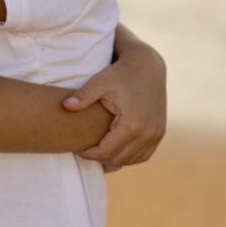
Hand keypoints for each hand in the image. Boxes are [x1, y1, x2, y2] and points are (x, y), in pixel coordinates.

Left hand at [64, 42, 166, 170]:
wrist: (148, 65)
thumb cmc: (120, 73)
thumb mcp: (100, 81)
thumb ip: (83, 96)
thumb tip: (66, 106)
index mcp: (132, 125)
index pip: (106, 153)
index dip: (88, 154)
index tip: (77, 148)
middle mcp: (147, 133)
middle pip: (118, 160)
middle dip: (99, 159)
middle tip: (85, 151)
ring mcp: (156, 135)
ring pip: (131, 161)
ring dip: (114, 160)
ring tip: (97, 153)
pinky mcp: (160, 133)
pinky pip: (144, 155)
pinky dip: (129, 157)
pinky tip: (115, 151)